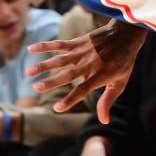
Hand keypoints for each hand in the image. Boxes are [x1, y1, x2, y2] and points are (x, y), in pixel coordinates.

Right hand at [27, 20, 145, 119]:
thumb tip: (104, 121)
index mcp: (100, 76)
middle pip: (68, 75)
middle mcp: (90, 64)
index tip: (57, 109)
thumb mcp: (119, 83)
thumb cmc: (123, 62)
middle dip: (51, 81)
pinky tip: (30, 49)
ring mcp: (83, 52)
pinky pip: (60, 44)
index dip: (70, 99)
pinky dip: (45, 46)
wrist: (126, 35)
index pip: (83, 90)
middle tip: (36, 88)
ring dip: (44, 65)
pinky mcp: (78, 42)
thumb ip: (107, 101)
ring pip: (60, 59)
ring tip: (29, 72)